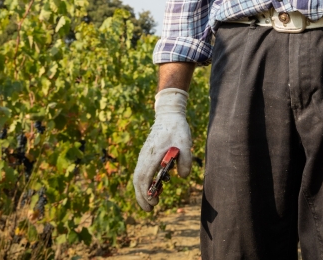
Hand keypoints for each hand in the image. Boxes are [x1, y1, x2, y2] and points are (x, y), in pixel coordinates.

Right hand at [132, 88, 192, 210]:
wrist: (168, 114)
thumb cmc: (177, 128)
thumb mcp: (185, 144)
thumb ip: (185, 161)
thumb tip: (182, 177)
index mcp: (152, 156)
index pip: (144, 178)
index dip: (146, 193)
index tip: (153, 203)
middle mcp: (144, 157)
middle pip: (137, 181)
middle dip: (141, 197)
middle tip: (150, 209)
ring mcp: (144, 155)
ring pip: (138, 176)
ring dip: (142, 190)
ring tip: (152, 200)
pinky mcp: (146, 154)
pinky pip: (142, 171)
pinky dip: (145, 181)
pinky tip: (156, 186)